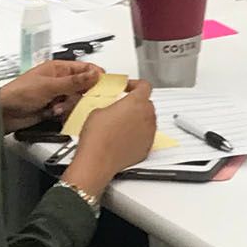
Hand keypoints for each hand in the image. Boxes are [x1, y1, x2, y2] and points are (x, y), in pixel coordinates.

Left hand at [0, 59, 103, 131]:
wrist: (2, 114)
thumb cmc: (18, 93)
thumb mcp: (50, 86)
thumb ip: (74, 81)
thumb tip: (94, 74)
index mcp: (58, 68)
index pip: (85, 68)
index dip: (96, 76)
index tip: (104, 85)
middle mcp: (58, 81)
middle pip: (83, 87)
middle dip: (78, 96)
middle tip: (72, 99)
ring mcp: (56, 95)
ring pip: (76, 101)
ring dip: (68, 106)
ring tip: (56, 108)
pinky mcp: (53, 109)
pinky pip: (68, 111)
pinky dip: (63, 114)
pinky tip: (53, 113)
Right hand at [65, 79, 156, 193]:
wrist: (98, 161)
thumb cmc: (97, 137)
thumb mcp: (98, 110)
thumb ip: (112, 105)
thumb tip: (113, 108)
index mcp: (136, 102)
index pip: (144, 85)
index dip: (135, 85)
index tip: (128, 88)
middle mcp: (147, 116)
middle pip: (147, 103)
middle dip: (136, 103)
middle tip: (123, 107)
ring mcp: (149, 132)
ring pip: (148, 120)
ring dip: (138, 119)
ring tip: (121, 124)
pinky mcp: (147, 147)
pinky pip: (146, 136)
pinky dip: (138, 135)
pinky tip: (124, 138)